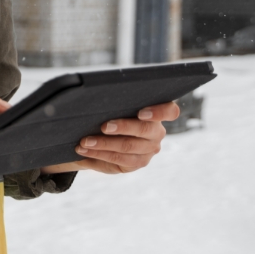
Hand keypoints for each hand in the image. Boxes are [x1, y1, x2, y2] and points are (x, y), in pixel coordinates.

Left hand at [40, 101, 179, 175]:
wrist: (107, 139)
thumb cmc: (112, 114)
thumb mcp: (115, 106)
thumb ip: (114, 100)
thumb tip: (90, 90)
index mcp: (157, 112)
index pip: (170, 111)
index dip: (158, 111)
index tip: (140, 112)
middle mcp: (157, 132)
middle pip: (145, 130)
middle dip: (122, 127)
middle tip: (103, 126)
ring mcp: (150, 149)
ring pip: (128, 147)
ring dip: (103, 144)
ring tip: (84, 141)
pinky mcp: (139, 163)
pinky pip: (119, 159)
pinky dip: (99, 154)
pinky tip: (83, 150)